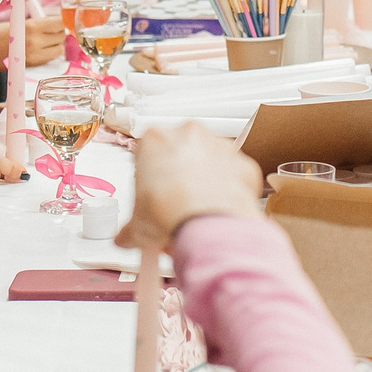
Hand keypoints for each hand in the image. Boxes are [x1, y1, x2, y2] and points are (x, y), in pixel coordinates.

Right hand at [24, 10, 65, 64]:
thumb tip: (56, 23)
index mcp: (32, 27)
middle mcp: (36, 42)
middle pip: (61, 36)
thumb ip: (38, 23)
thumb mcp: (18, 22)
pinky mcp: (33, 65)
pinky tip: (39, 49)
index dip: (59, 21)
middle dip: (58, 32)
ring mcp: (36, 56)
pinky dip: (49, 53)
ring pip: (59, 49)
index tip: (56, 21)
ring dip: (55, 44)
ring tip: (45, 40)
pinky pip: (50, 58)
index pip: (59, 23)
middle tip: (49, 30)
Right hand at [121, 123, 262, 249]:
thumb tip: (127, 238)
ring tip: (199, 211)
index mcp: (155, 138)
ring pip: (212, 160)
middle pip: (182, 152)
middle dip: (180, 175)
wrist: (206, 223)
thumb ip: (131, 229)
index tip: (153, 197)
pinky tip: (220, 211)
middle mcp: (189, 134)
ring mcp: (220, 145)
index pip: (149, 155)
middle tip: (176, 205)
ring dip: (207, 180)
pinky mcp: (244, 162)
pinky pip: (236, 175)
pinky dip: (232, 192)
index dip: (150, 180)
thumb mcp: (137, 225)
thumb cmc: (169, 213)